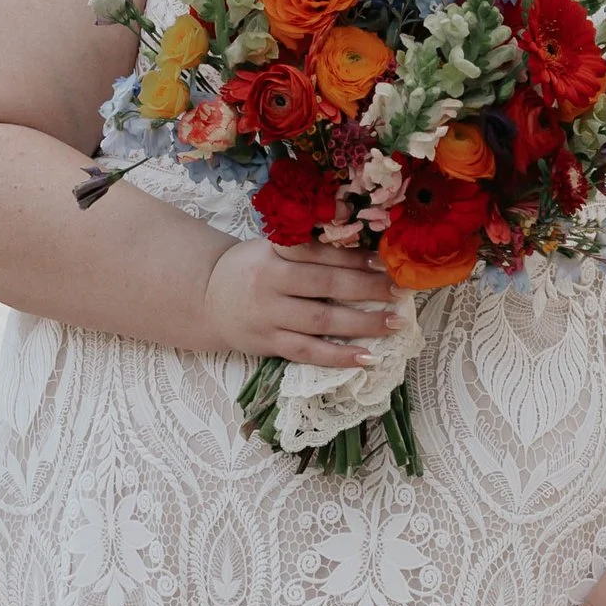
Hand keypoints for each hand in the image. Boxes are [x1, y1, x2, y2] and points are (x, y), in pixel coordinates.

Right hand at [200, 237, 403, 369]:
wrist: (207, 297)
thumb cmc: (252, 268)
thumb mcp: (271, 248)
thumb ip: (309, 249)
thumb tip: (363, 251)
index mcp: (273, 253)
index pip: (319, 253)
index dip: (353, 257)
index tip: (385, 261)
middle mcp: (270, 283)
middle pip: (325, 286)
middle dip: (367, 288)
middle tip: (399, 291)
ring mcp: (268, 316)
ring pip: (321, 321)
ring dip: (362, 323)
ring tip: (394, 323)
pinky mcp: (268, 344)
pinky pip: (308, 352)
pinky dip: (339, 357)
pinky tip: (367, 357)